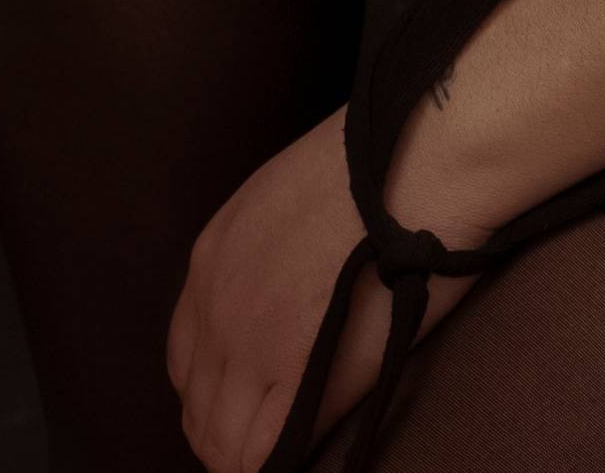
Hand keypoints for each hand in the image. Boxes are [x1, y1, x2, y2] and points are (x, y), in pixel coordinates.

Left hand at [166, 110, 475, 469]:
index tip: (248, 400)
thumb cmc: (379, 167)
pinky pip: (257, 455)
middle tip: (269, 438)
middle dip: (227, 430)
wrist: (420, 162)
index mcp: (212, 257)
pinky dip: (274, 463)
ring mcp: (250, 346)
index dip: (216, 388)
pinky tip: (302, 453)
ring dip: (247, 455)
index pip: (185, 358)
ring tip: (286, 451)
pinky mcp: (294, 376)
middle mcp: (216, 306)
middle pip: (196, 408)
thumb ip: (266, 252)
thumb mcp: (288, 195)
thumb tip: (284, 294)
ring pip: (219, 442)